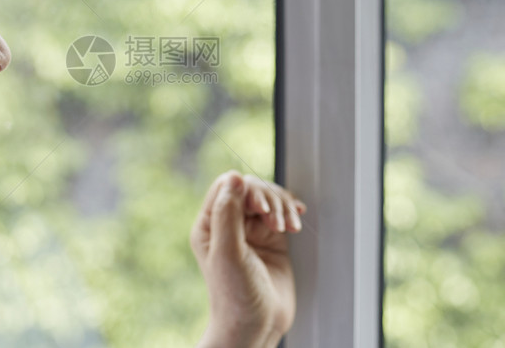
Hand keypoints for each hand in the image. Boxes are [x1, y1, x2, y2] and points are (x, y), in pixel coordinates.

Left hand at [191, 171, 305, 347]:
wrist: (256, 327)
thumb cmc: (235, 297)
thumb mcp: (228, 252)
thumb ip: (228, 213)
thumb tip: (234, 177)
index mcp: (209, 225)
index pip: (227, 186)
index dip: (247, 189)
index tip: (261, 209)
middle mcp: (228, 224)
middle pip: (250, 189)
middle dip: (268, 199)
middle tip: (275, 222)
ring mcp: (251, 231)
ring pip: (268, 198)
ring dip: (282, 207)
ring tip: (288, 227)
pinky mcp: (271, 239)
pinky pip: (282, 213)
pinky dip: (291, 214)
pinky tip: (295, 225)